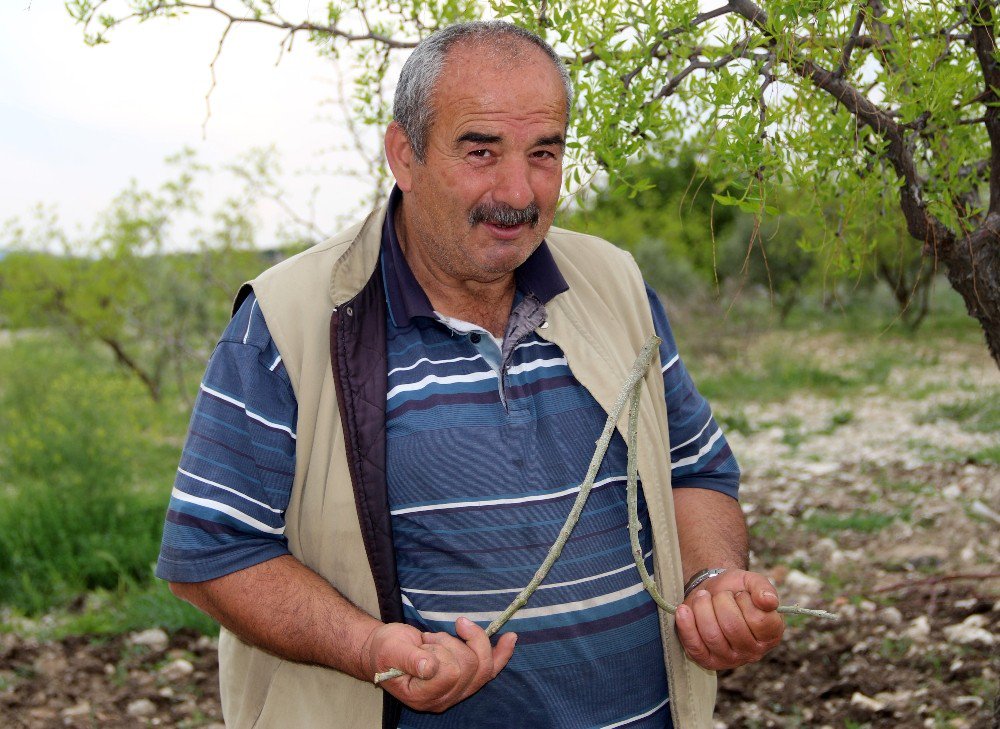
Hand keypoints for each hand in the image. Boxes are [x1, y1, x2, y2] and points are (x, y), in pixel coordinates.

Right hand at [364, 618, 516, 712]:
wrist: (385, 652)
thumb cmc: (385, 651)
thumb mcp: (391, 650)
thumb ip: (409, 659)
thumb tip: (429, 666)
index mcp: (422, 695)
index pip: (451, 672)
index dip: (444, 651)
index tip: (425, 643)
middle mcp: (443, 699)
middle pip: (470, 667)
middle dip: (453, 643)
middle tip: (431, 640)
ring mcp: (457, 692)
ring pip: (484, 667)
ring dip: (469, 641)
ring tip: (445, 638)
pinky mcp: (466, 680)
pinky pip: (491, 669)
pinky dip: (502, 653)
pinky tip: (511, 638)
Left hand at [674, 569, 783, 670]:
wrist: (712, 594)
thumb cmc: (736, 590)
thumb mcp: (752, 582)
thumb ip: (763, 588)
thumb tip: (770, 602)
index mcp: (771, 634)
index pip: (759, 620)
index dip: (745, 601)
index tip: (740, 594)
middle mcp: (754, 652)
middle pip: (733, 627)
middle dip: (721, 601)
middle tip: (719, 594)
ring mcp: (730, 660)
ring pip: (712, 635)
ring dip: (703, 609)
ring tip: (703, 597)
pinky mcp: (708, 661)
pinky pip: (695, 647)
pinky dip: (686, 626)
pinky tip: (683, 610)